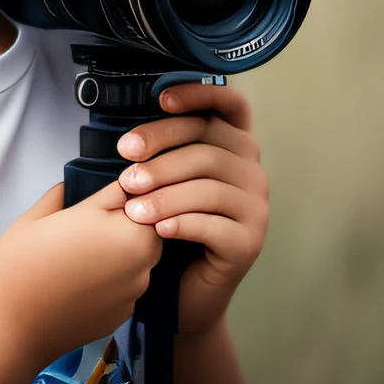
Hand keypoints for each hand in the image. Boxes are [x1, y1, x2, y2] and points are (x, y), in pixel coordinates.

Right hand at [0, 181, 163, 365]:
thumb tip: (74, 186)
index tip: (101, 195)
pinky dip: (112, 280)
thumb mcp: (35, 218)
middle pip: (149, 228)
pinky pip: (128, 285)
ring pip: (140, 258)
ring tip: (80, 257)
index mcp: (117, 227)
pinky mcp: (126, 313)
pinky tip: (80, 282)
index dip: (119, 191)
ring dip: (121, 251)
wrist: (11, 329)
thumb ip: (64, 195)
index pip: (137, 193)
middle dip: (127, 222)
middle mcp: (136, 258)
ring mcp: (134, 290)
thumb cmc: (17, 269)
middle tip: (90, 225)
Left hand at [113, 82, 268, 333]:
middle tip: (125, 175)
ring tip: (131, 209)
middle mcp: (253, 173)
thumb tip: (127, 138)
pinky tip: (157, 230)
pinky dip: (181, 224)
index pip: (231, 105)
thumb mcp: (164, 183)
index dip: (200, 93)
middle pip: (209, 146)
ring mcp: (257, 209)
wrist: (182, 289)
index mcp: (234, 148)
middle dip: (161, 155)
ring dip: (164, 196)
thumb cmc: (169, 227)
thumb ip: (159, 154)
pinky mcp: (250, 243)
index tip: (160, 99)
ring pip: (209, 188)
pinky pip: (213, 225)